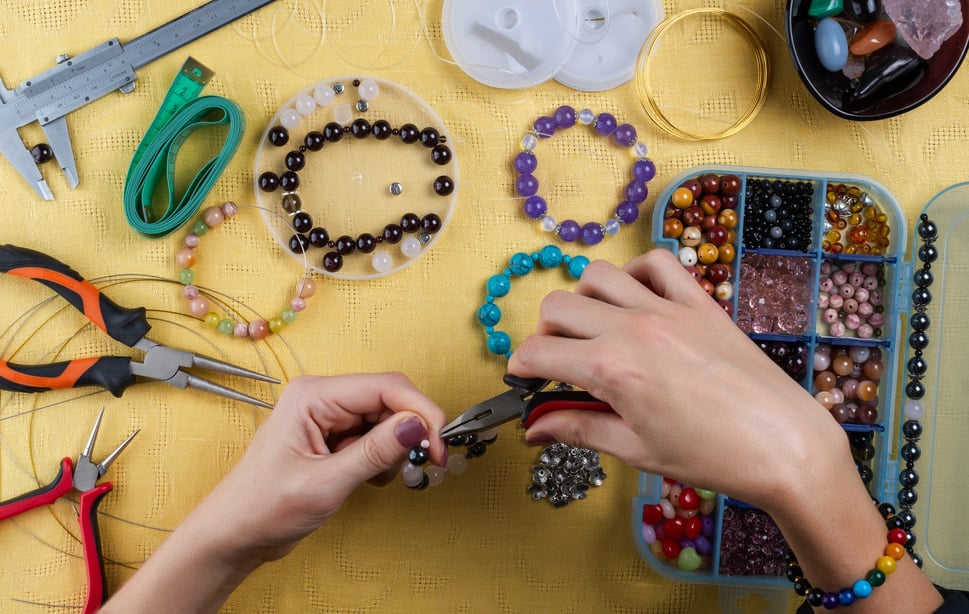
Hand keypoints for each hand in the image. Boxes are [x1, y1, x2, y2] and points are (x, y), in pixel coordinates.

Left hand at [206, 373, 447, 560]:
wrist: (234, 535)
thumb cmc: (262, 507)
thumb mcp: (326, 483)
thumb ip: (375, 452)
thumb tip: (417, 426)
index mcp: (313, 396)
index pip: (385, 387)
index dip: (419, 411)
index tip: (440, 441)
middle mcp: (322, 398)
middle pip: (389, 400)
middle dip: (412, 431)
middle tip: (429, 462)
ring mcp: (327, 417)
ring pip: (385, 419)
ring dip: (395, 448)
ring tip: (380, 478)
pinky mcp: (332, 437)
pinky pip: (374, 436)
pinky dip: (383, 458)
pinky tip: (368, 479)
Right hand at [508, 249, 846, 508]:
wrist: (784, 445)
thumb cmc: (712, 457)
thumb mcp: (635, 450)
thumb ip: (578, 429)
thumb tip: (534, 429)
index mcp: (613, 369)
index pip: (539, 353)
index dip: (521, 367)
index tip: (524, 379)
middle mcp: (635, 328)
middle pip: (557, 307)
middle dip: (545, 334)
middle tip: (558, 363)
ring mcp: (669, 310)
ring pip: (598, 275)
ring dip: (583, 300)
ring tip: (594, 329)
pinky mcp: (700, 304)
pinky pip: (657, 263)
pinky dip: (636, 273)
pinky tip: (635, 299)